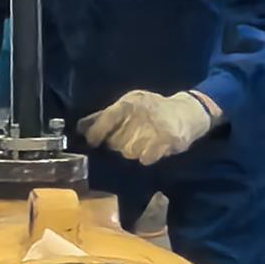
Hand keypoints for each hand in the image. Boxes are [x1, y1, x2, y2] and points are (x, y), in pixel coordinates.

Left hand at [78, 90, 217, 166]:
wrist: (186, 112)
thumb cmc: (152, 108)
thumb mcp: (128, 104)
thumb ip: (103, 116)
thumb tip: (79, 128)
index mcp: (128, 104)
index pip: (104, 122)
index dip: (95, 135)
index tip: (93, 142)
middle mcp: (139, 116)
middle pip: (115, 143)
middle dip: (116, 145)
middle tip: (126, 139)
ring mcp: (153, 130)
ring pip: (129, 153)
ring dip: (132, 151)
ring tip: (141, 142)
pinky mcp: (166, 142)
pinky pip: (145, 159)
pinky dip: (145, 157)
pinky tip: (151, 150)